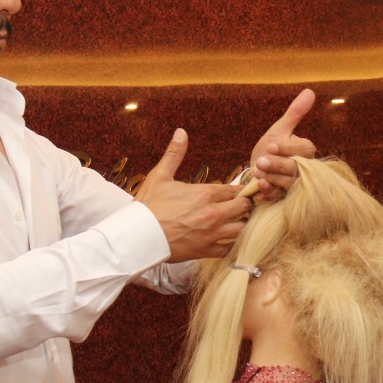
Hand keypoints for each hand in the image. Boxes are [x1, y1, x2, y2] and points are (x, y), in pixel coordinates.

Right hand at [136, 129, 250, 261]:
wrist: (137, 235)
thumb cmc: (148, 205)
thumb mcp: (160, 175)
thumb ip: (175, 154)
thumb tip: (181, 132)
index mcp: (205, 193)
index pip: (235, 189)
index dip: (240, 190)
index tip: (239, 192)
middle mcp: (213, 213)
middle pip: (245, 207)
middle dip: (245, 206)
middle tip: (241, 207)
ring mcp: (211, 233)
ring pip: (242, 229)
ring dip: (242, 225)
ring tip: (237, 223)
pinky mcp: (206, 250)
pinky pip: (230, 249)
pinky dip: (232, 245)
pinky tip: (228, 240)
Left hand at [249, 88, 316, 200]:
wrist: (255, 170)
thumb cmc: (269, 149)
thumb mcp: (280, 130)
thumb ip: (294, 113)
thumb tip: (310, 91)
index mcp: (305, 152)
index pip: (303, 151)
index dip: (287, 148)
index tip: (271, 145)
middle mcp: (304, 170)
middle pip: (296, 169)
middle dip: (277, 165)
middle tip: (261, 161)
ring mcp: (293, 185)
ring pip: (288, 184)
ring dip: (272, 177)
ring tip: (258, 172)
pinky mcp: (282, 197)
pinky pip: (279, 196)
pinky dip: (269, 192)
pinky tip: (260, 185)